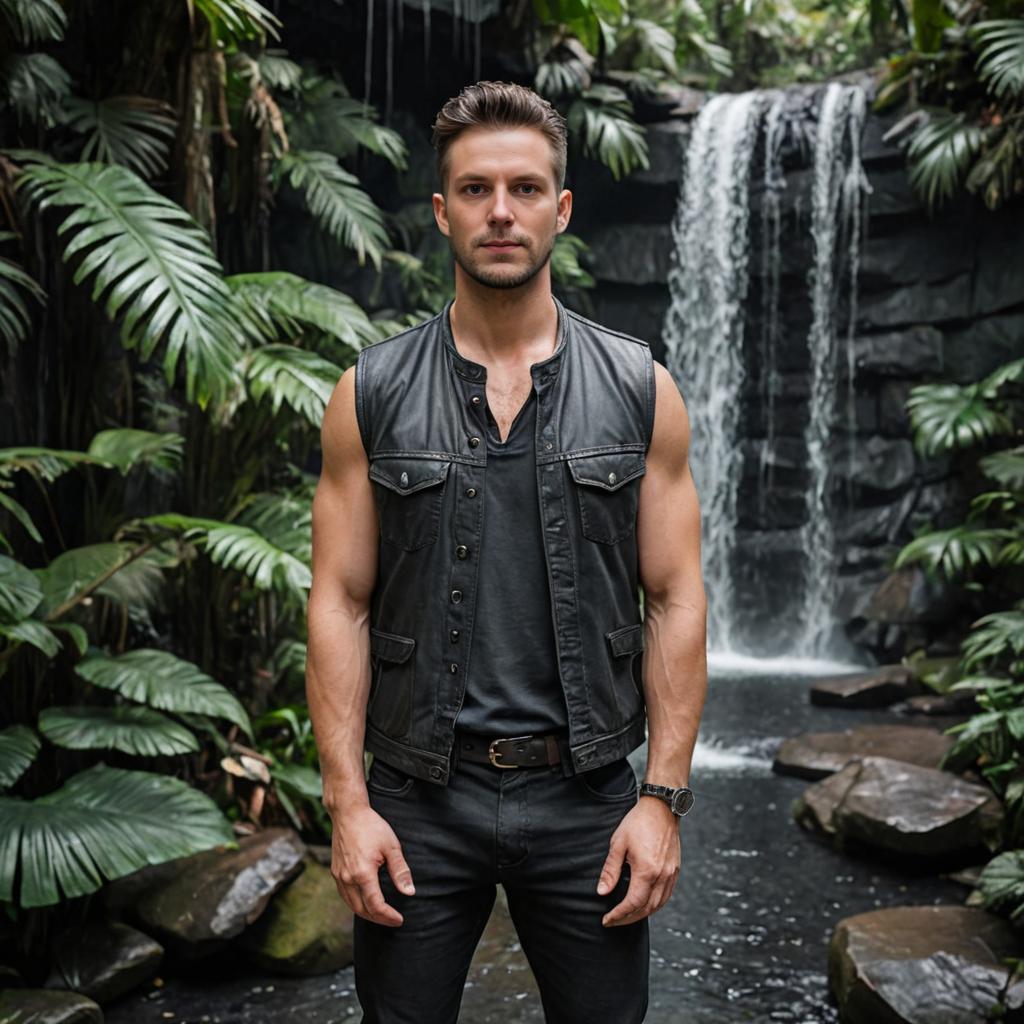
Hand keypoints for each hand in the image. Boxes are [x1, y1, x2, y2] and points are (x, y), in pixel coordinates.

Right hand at [328, 803, 415, 926]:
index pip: (375, 905)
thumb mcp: (391, 846)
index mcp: (362, 873)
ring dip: (366, 913)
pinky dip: (356, 903)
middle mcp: (347, 878)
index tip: (399, 920)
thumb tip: (409, 892)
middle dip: (378, 919)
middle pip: (362, 910)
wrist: (348, 813)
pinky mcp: (335, 871)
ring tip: (381, 915)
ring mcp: (339, 875)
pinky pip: (344, 895)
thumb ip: (400, 871)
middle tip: (393, 920)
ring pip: (351, 905)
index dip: (388, 916)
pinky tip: (366, 902)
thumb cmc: (371, 826)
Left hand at [597, 796, 680, 926]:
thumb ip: (610, 870)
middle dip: (628, 919)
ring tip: (626, 916)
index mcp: (647, 871)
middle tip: (614, 921)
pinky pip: (666, 896)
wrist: (661, 808)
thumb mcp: (618, 843)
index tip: (606, 920)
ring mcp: (671, 874)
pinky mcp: (675, 870)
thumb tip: (602, 892)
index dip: (618, 915)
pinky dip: (655, 905)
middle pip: (646, 909)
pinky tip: (644, 904)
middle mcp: (662, 876)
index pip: (632, 904)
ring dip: (642, 914)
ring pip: (658, 905)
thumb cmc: (638, 822)